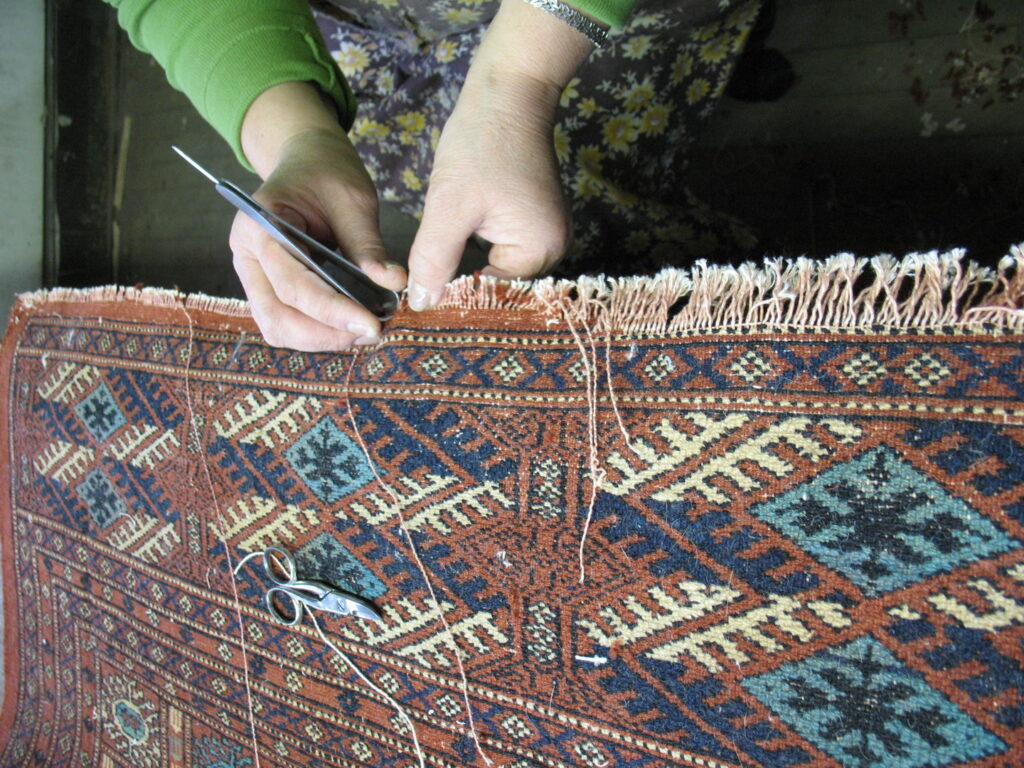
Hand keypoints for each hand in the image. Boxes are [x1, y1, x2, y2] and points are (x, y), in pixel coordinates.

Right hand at [231, 84, 405, 350]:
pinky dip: (315, 333)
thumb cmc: (326, 172)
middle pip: (278, 316)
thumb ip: (368, 245)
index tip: (372, 325)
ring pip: (278, 327)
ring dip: (321, 338)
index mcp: (260, 225)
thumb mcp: (353, 200)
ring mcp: (252, 274)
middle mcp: (246, 255)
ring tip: (364, 330)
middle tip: (373, 331)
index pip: (294, 284)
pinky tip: (346, 325)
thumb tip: (394, 283)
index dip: (333, 311)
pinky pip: (284, 323)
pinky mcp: (266, 288)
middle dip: (326, 333)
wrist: (305, 160)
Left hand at [406, 0, 595, 309]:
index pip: (492, 293)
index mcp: (540, 251)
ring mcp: (545, 235)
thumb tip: (421, 305)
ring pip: (495, 269)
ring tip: (430, 282)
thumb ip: (435, 259)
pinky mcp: (533, 222)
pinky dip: (475, 251)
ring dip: (466, 269)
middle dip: (462, 287)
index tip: (420, 306)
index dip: (456, 299)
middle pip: (498, 286)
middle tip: (419, 299)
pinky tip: (451, 252)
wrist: (508, 93)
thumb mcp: (450, 206)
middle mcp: (553, 250)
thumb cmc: (482, 145)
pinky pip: (500, 250)